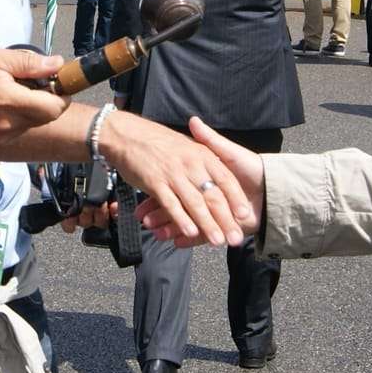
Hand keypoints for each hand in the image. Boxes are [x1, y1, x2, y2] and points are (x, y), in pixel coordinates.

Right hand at [0, 48, 64, 149]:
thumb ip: (28, 63)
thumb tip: (57, 64)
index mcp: (11, 102)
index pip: (55, 108)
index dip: (61, 96)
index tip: (54, 84)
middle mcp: (9, 125)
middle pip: (45, 117)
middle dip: (44, 101)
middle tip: (28, 84)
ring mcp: (1, 139)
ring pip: (30, 125)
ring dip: (27, 111)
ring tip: (6, 95)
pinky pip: (15, 132)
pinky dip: (14, 120)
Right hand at [98, 111, 249, 246]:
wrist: (126, 132)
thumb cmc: (157, 140)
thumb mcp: (187, 142)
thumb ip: (206, 151)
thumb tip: (223, 164)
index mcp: (201, 154)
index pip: (225, 178)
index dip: (235, 198)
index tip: (244, 214)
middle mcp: (190, 164)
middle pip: (213, 195)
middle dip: (226, 219)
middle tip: (235, 238)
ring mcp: (173, 174)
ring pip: (195, 203)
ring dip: (207, 224)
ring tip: (218, 241)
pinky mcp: (155, 183)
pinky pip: (172, 204)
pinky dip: (181, 219)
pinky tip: (190, 232)